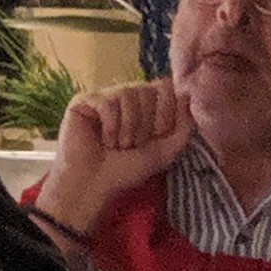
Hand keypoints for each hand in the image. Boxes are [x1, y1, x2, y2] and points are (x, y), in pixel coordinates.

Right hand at [40, 81, 190, 235]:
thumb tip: (188, 96)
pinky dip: (110, 126)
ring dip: (128, 127)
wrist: (94, 182)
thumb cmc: (126, 169)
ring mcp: (102, 97)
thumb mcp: (165, 152)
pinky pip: (107, 102)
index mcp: (144, 106)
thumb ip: (183, 128)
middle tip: (133, 145)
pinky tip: (103, 140)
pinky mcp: (82, 101)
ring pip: (127, 93)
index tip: (157, 135)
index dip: (165, 111)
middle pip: (147, 90)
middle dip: (145, 124)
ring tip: (118, 145)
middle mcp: (123, 96)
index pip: (164, 88)